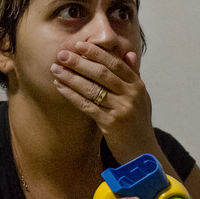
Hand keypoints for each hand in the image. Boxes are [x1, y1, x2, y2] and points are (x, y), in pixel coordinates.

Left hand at [51, 41, 154, 160]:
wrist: (143, 153)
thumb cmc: (139, 124)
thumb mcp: (141, 98)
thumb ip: (134, 75)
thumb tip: (129, 53)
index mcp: (138, 86)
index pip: (116, 63)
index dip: (97, 53)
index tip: (79, 45)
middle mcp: (131, 95)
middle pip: (102, 73)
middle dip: (80, 62)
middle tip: (62, 54)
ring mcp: (121, 110)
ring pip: (92, 88)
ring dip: (71, 77)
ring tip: (56, 69)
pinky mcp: (110, 124)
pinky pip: (87, 106)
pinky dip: (72, 95)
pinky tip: (60, 88)